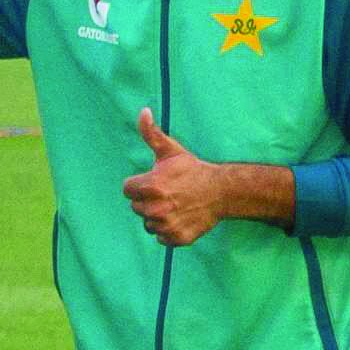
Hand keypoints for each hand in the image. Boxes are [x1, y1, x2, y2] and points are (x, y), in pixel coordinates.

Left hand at [124, 107, 232, 244]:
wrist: (222, 192)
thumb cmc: (193, 170)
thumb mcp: (170, 150)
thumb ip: (151, 133)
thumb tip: (143, 111)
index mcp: (150, 187)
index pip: (127, 189)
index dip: (139, 184)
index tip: (155, 180)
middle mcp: (156, 209)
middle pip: (136, 207)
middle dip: (148, 199)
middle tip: (168, 192)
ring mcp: (166, 225)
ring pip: (148, 223)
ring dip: (157, 216)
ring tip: (175, 204)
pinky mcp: (176, 238)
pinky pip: (160, 237)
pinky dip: (168, 230)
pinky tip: (180, 217)